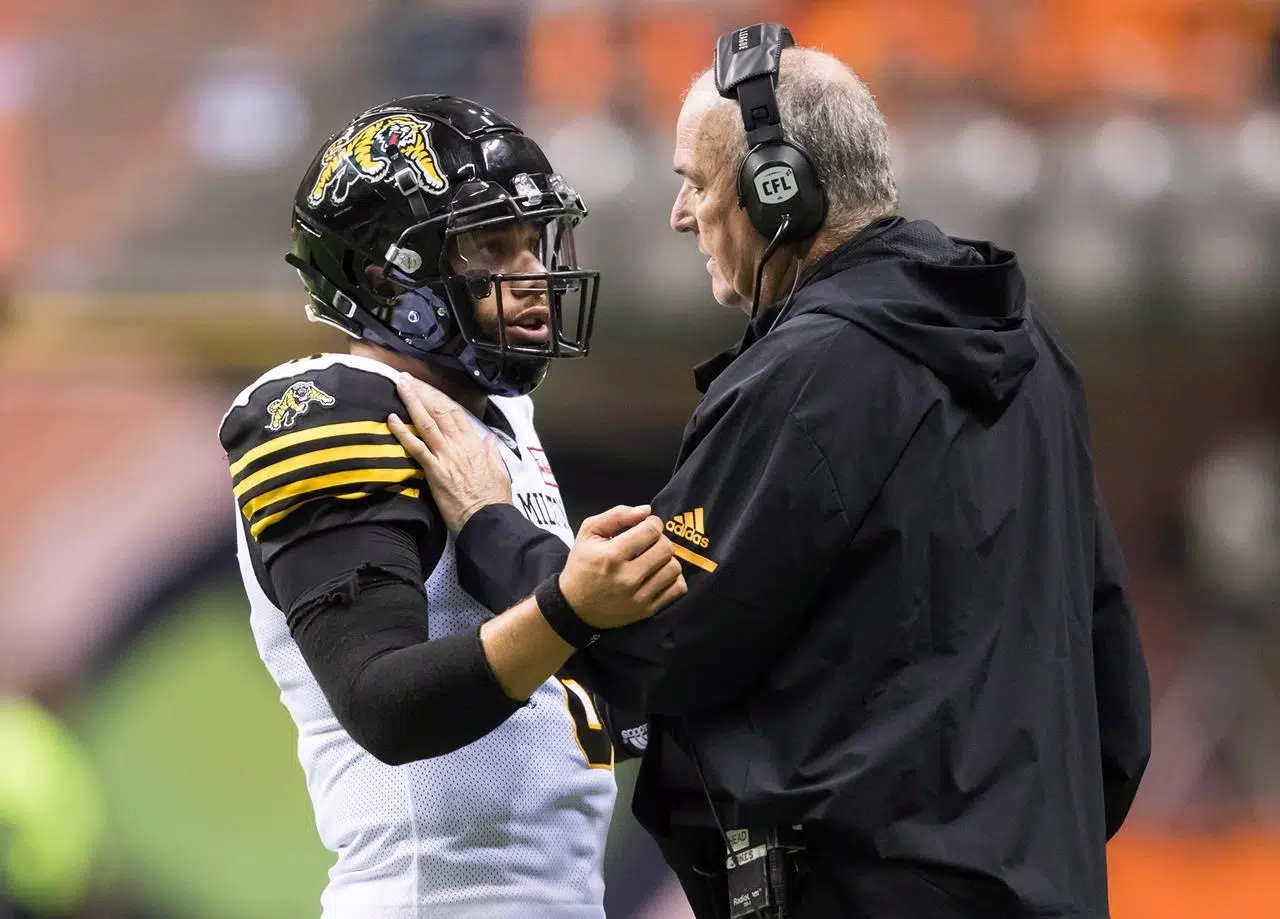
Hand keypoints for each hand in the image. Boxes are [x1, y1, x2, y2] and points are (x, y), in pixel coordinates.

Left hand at [388, 373, 511, 531]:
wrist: (487, 518)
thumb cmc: (494, 498)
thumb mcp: (499, 470)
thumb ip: (492, 452)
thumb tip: (489, 439)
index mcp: (475, 444)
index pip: (456, 413)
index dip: (439, 398)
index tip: (427, 387)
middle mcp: (459, 445)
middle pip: (439, 412)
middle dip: (422, 393)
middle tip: (406, 378)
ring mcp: (446, 456)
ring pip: (427, 423)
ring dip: (412, 402)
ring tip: (400, 386)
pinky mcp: (434, 471)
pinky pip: (416, 448)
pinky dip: (403, 432)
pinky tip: (391, 419)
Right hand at [560, 505, 687, 628]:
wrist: (574, 607)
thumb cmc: (582, 566)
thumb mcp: (589, 533)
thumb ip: (617, 515)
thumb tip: (647, 510)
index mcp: (611, 555)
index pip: (651, 531)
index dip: (652, 523)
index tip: (646, 526)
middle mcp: (627, 577)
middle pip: (666, 548)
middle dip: (660, 540)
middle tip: (649, 543)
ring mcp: (638, 597)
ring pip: (674, 568)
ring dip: (667, 559)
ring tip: (654, 559)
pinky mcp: (647, 611)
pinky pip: (677, 589)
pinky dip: (674, 579)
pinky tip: (659, 575)